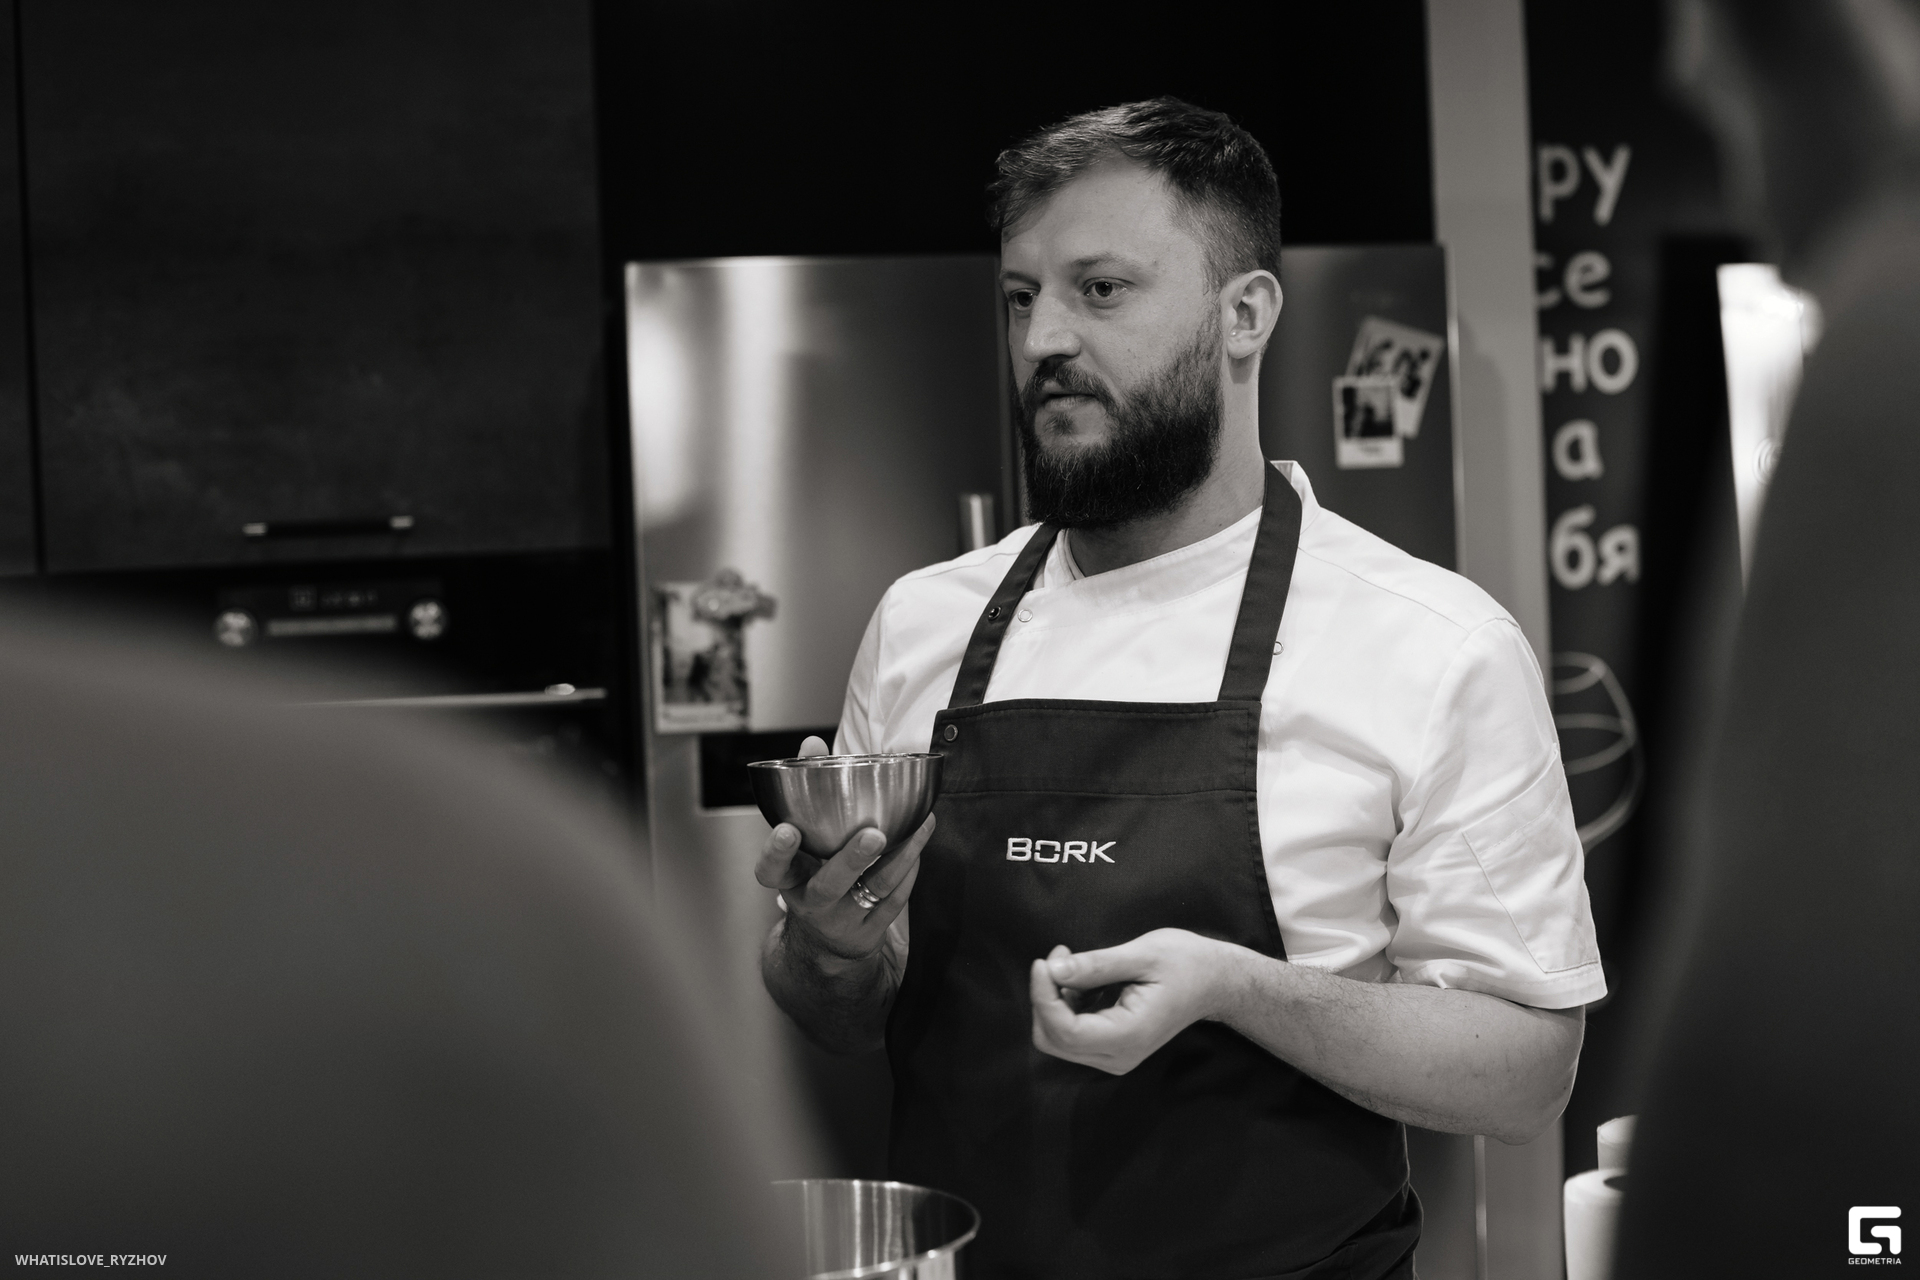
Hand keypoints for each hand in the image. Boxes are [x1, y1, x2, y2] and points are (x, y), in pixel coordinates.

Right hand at [754, 735, 933, 968]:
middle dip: (851, 859)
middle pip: (829, 885)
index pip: (771, 871)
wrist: (826, 944)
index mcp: (789, 881)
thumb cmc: (814, 875)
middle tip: (872, 835)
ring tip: (921, 826)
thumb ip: (805, 792)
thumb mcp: (802, 844)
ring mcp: (844, 920)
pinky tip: (920, 841)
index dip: (776, 853)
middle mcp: (813, 903)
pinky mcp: (872, 931)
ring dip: (901, 856)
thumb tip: (812, 744)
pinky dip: (910, 869)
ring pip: (874, 889)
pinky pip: (896, 899)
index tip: (787, 830)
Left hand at [1029, 928, 1230, 1074]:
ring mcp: (1114, 1057)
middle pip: (1052, 1039)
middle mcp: (1118, 1056)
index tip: (1044, 961)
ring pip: (1057, 1039)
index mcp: (1128, 1035)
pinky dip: (1065, 1006)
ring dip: (1054, 1000)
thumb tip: (1053, 969)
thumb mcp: (1143, 954)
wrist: (1215, 982)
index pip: (1063, 1030)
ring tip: (1074, 963)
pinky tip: (1084, 979)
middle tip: (1059, 956)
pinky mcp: (1111, 1048)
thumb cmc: (1186, 963)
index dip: (1043, 996)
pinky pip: (1070, 1035)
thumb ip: (1096, 964)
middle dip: (1045, 997)